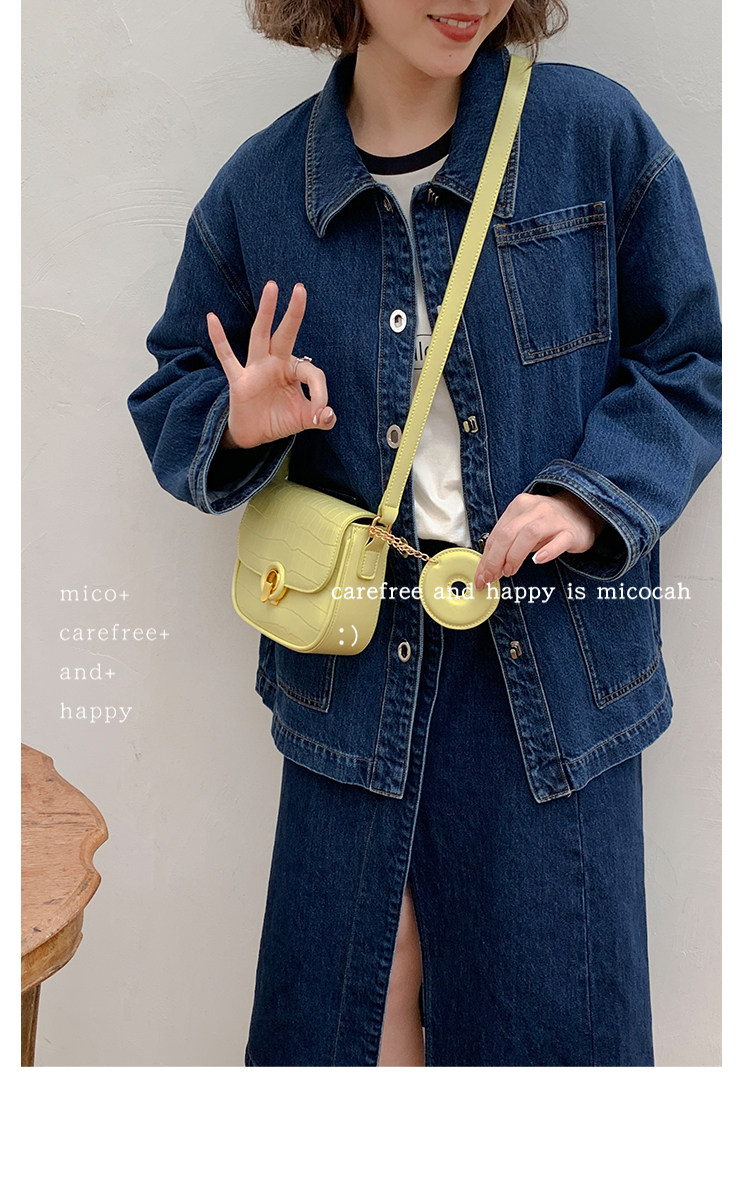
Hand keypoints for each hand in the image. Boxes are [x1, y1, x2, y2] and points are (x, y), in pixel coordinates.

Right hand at [206, 280, 335, 449]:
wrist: (253, 436)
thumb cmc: (278, 420)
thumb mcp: (304, 420)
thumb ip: (321, 418)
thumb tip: (329, 415)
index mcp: (293, 371)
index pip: (311, 372)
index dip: (320, 393)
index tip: (321, 413)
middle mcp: (274, 364)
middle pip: (286, 333)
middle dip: (294, 313)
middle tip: (301, 288)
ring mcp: (255, 369)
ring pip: (261, 335)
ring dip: (266, 312)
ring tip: (272, 287)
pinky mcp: (239, 380)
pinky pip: (227, 357)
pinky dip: (219, 339)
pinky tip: (212, 318)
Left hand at [474, 490, 605, 588]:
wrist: (582, 512)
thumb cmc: (547, 524)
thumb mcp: (523, 528)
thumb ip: (506, 544)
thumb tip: (488, 569)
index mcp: (519, 506)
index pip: (497, 533)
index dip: (486, 557)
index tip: (481, 576)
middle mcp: (535, 509)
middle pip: (508, 533)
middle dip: (495, 559)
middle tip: (492, 578)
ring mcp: (554, 518)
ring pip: (529, 534)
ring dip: (515, 556)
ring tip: (510, 571)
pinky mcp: (571, 531)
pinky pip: (559, 541)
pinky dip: (547, 551)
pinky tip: (538, 561)